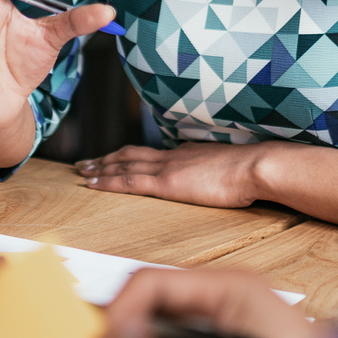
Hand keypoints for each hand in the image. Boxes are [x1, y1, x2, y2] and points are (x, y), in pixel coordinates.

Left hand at [77, 141, 269, 208]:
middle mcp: (171, 156)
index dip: (128, 155)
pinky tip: (92, 184)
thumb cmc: (250, 171)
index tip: (113, 158)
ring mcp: (167, 168)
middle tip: (85, 163)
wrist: (255, 167)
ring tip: (82, 171)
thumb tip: (215, 177)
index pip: (150, 154)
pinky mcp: (166, 183)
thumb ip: (214, 171)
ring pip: (123, 165)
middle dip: (105, 159)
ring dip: (100, 168)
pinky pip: (128, 181)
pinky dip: (107, 181)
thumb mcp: (228, 168)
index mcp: (186, 153)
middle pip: (130, 155)